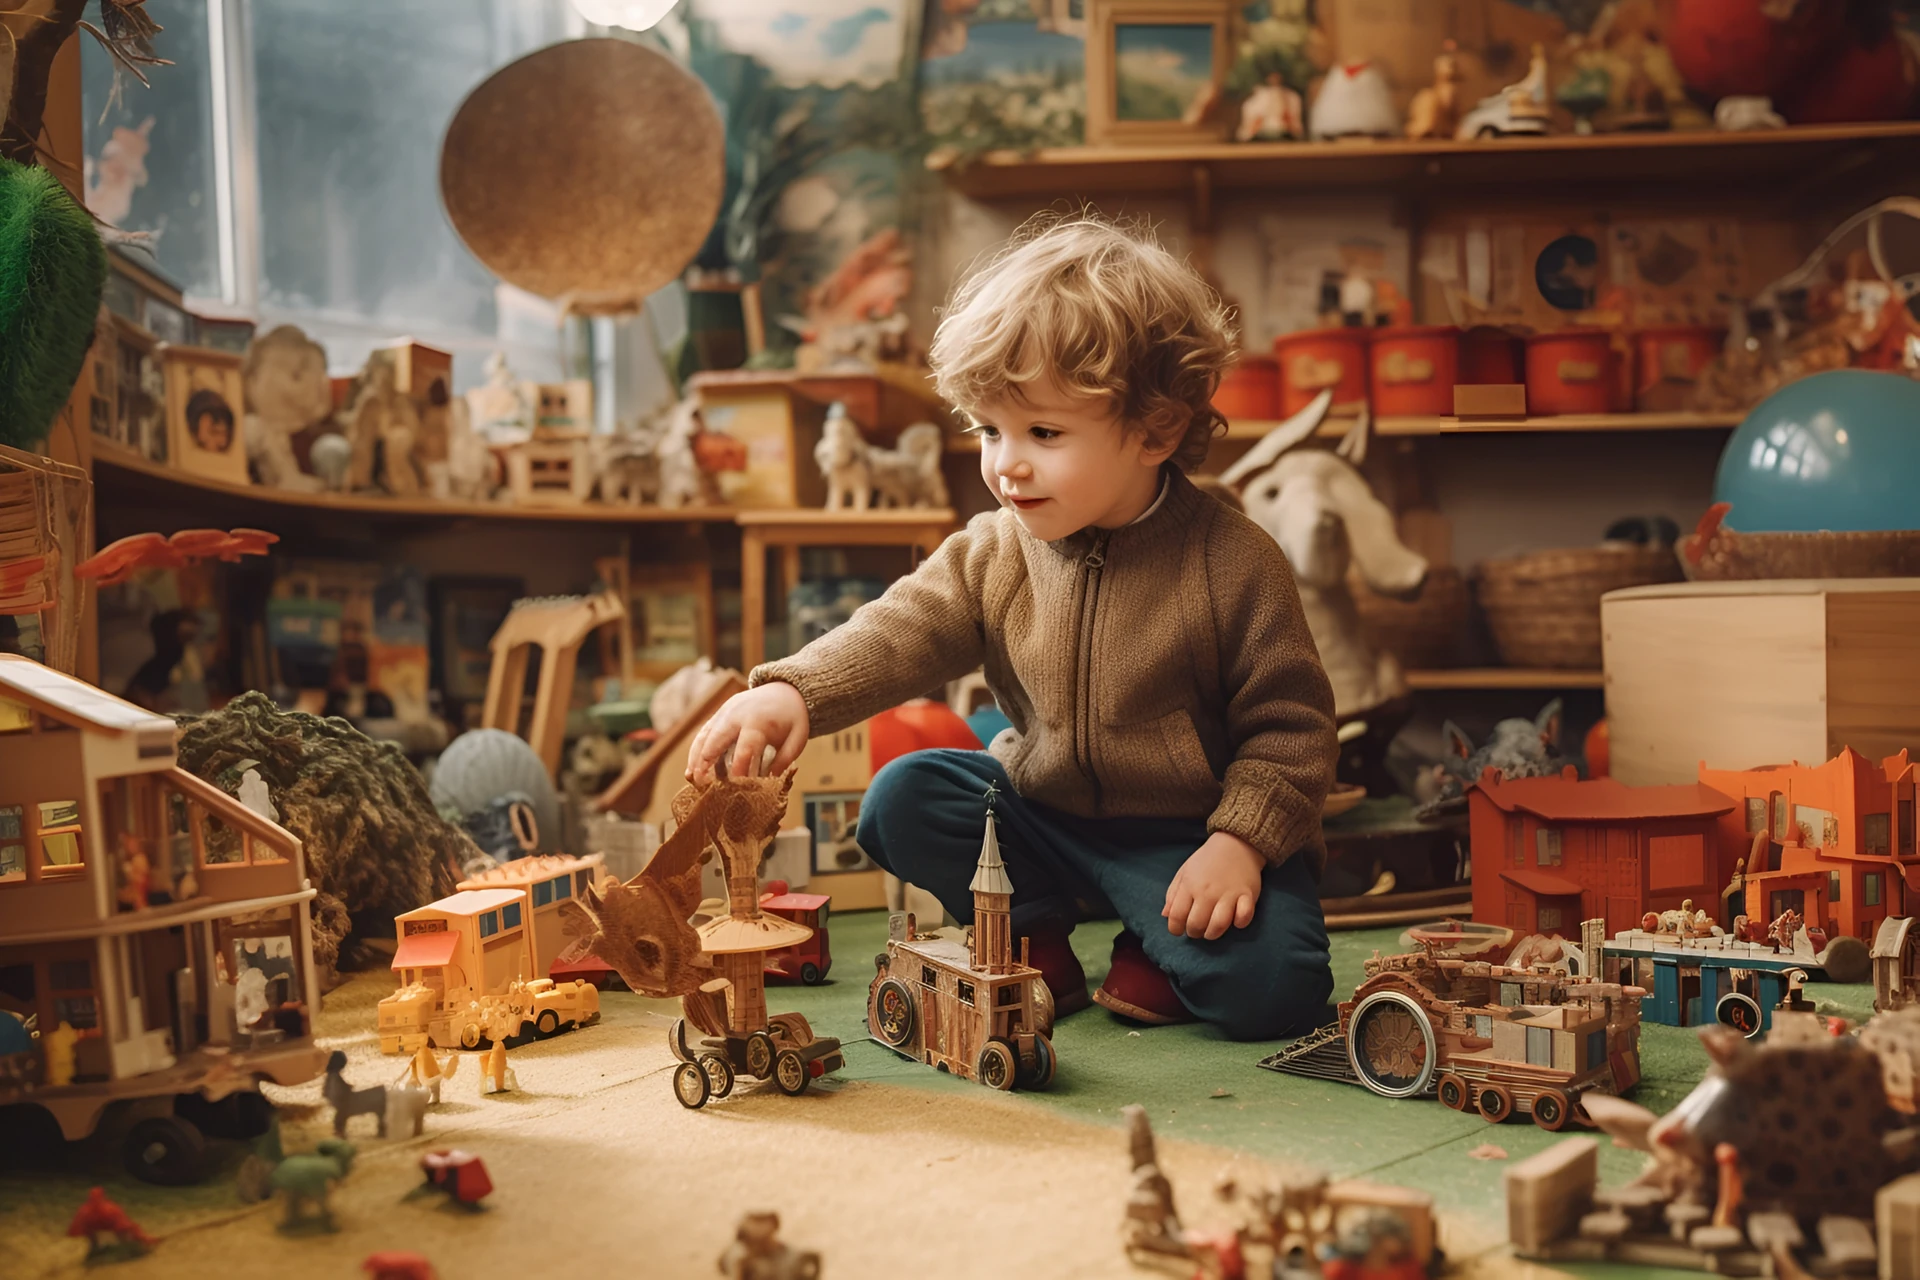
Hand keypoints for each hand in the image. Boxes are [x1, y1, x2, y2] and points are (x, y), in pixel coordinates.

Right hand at [685, 683, 809, 783]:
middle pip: (716, 740)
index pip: (744, 750)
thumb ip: (784, 760)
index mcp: (758, 722)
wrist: (785, 689)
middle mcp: (738, 715)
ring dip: (695, 756)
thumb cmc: (792, 718)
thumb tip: (769, 781)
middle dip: (706, 763)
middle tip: (701, 785)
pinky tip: (693, 765)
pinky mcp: (721, 712)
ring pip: (705, 735)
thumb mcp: (797, 738)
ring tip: (691, 778)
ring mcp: (726, 711)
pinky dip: (697, 748)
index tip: (734, 788)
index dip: (738, 771)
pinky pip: (704, 730)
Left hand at [1163, 832, 1263, 940]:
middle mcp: (1207, 891)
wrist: (1236, 843)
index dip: (1175, 929)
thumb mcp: (1184, 872)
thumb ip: (1173, 894)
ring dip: (1213, 933)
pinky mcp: (1247, 895)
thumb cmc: (1207, 860)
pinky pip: (1243, 917)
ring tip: (1211, 931)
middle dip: (1194, 933)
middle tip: (1197, 930)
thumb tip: (1165, 915)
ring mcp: (1228, 894)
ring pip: (1218, 925)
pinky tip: (1235, 920)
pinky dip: (1239, 923)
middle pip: (1197, 925)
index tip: (1179, 930)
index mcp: (1189, 885)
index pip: (1176, 916)